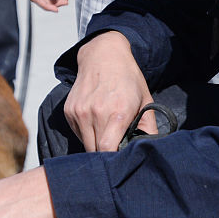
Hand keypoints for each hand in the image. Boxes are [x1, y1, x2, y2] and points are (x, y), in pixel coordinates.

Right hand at [64, 31, 155, 151]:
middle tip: (116, 150)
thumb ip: (149, 129)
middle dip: (105, 155)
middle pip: (95, 150)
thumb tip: (149, 151)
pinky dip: (87, 134)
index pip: (107, 149)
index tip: (121, 160)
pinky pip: (78, 133)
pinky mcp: (69, 111)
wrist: (103, 56)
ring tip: (106, 135)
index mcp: (117, 112)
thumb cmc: (128, 80)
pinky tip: (96, 123)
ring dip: (95, 145)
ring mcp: (80, 111)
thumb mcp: (145, 102)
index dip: (113, 159)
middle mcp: (95, 112)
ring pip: (85, 143)